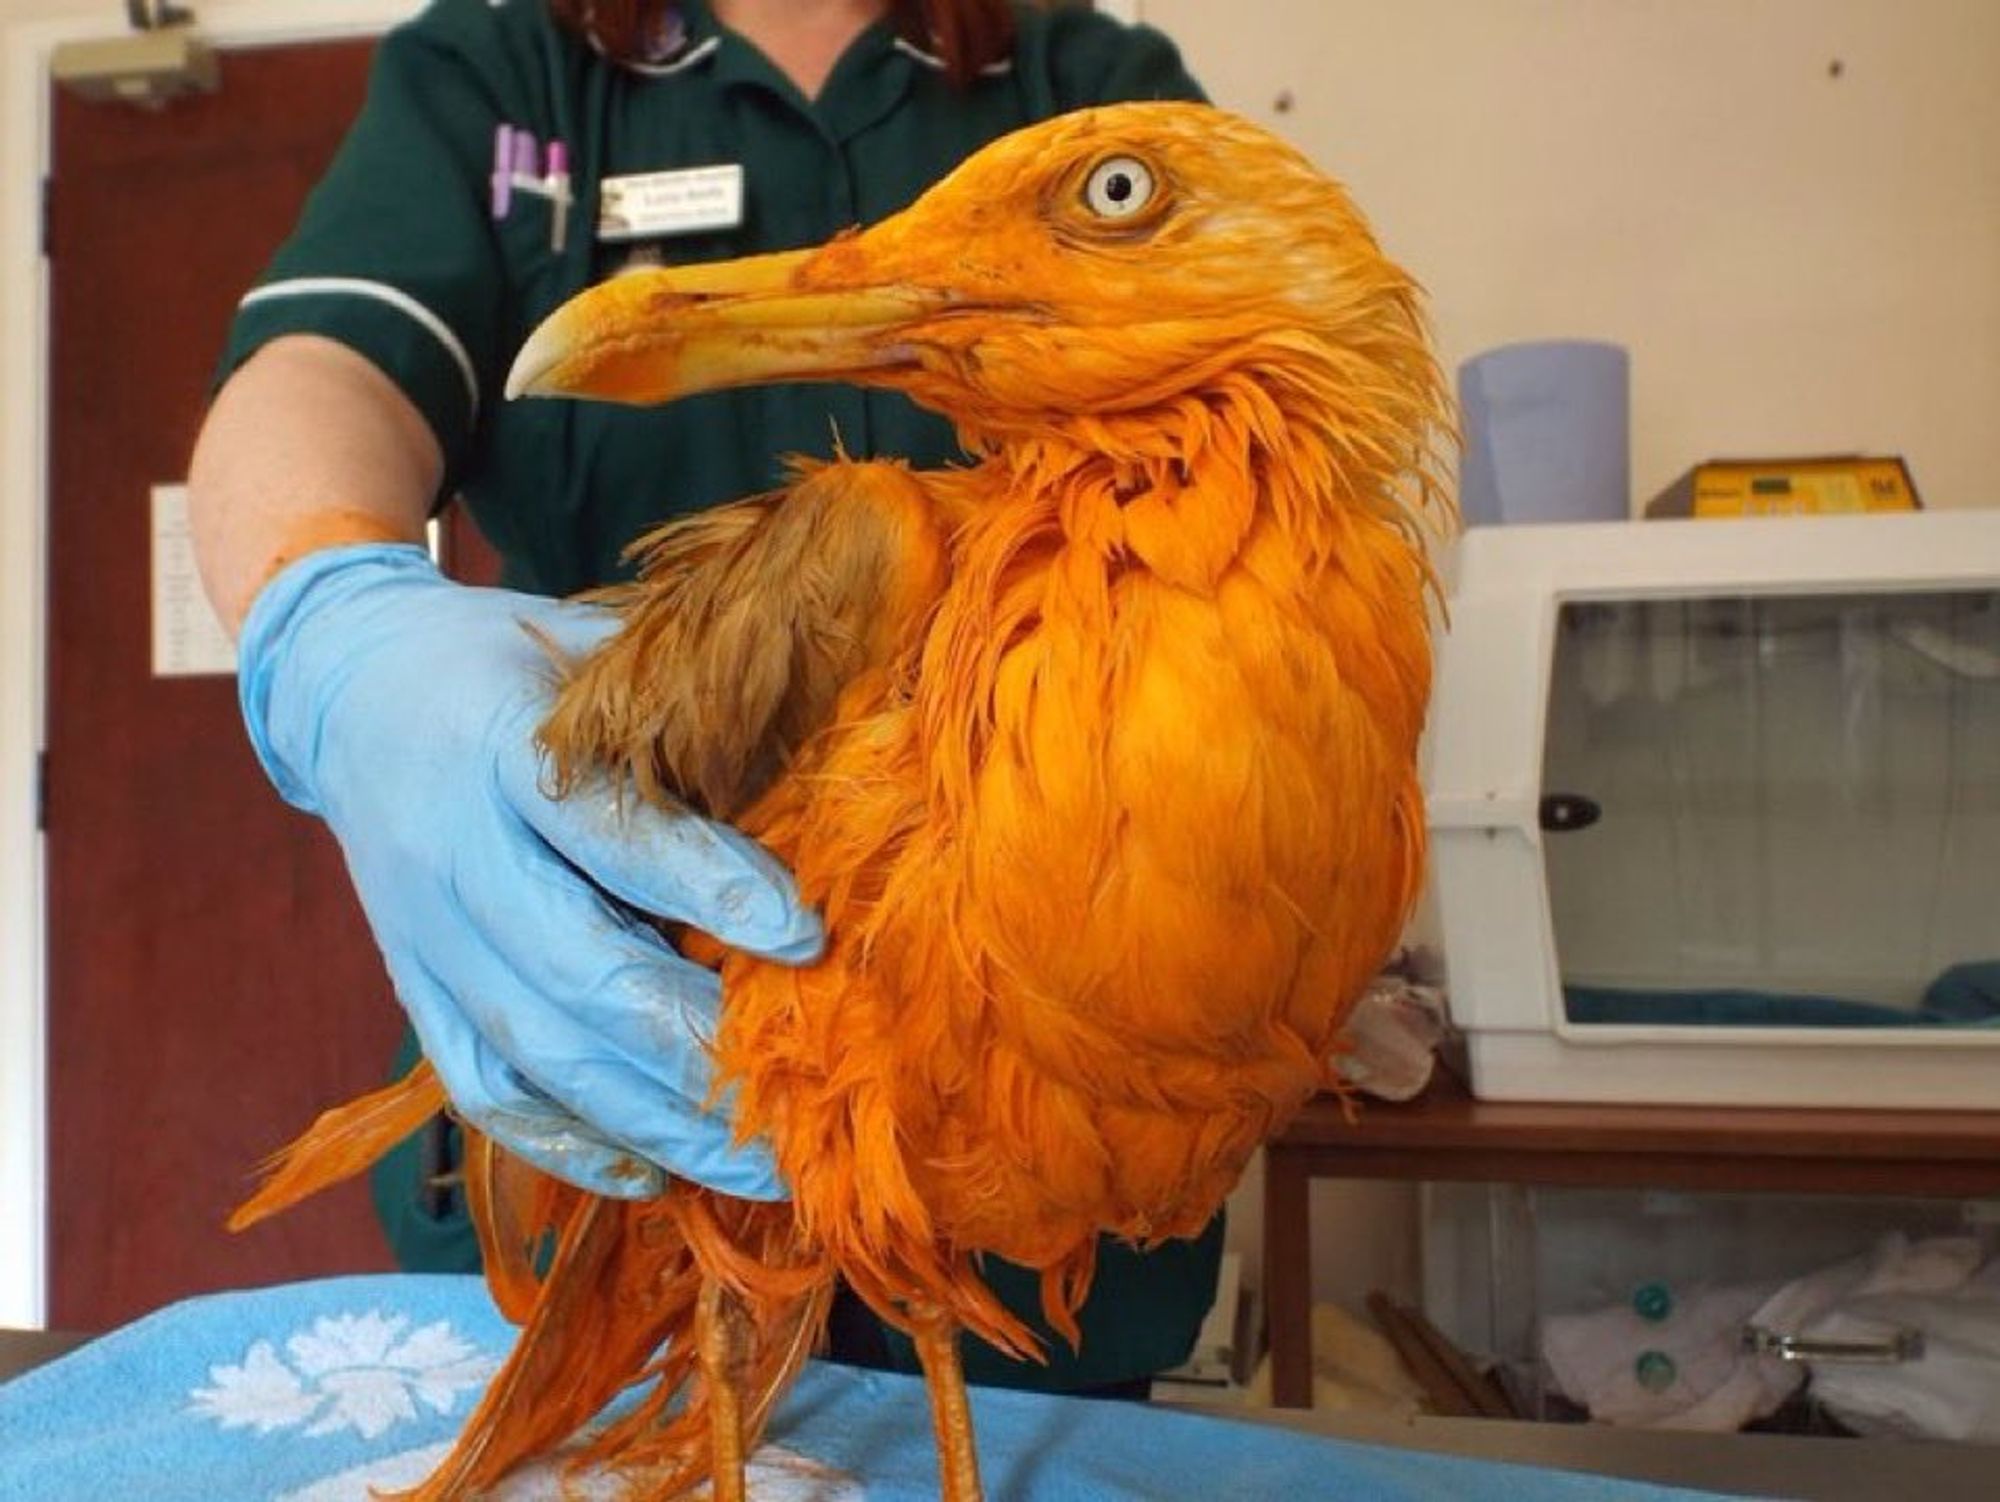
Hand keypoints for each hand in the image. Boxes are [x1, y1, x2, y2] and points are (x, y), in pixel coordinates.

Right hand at [236, 542, 821, 1198]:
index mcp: (497, 748)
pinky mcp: (414, 991)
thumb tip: (817, 773)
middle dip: (693, 1046)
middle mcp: (451, 854)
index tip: (806, 937)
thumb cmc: (506, 662)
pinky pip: (481, 1088)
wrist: (346, 692)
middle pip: (573, 972)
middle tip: (799, 1105)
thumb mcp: (587, 647)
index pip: (607, 832)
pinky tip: (649, 1174)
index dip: (705, 885)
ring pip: (535, 1051)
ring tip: (757, 1170)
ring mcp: (422, 937)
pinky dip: (564, 1142)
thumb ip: (676, 709)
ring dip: (652, 1121)